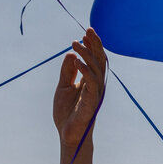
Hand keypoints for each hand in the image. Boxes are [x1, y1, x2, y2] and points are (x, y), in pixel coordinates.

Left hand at [53, 29, 106, 147]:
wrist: (67, 133)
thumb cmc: (67, 113)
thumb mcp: (63, 87)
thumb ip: (67, 71)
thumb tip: (71, 54)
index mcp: (91, 80)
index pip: (95, 59)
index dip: (92, 45)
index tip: (85, 32)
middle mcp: (96, 84)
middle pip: (99, 60)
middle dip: (95, 44)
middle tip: (87, 30)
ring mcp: (95, 92)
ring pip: (96, 69)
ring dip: (87, 54)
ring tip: (75, 43)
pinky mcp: (92, 101)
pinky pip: (92, 83)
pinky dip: (85, 71)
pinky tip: (77, 61)